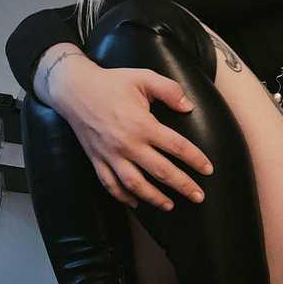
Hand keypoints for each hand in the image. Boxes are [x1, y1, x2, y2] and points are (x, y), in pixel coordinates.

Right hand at [49, 56, 213, 210]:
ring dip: (155, 198)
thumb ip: (169, 90)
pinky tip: (136, 203)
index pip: (177, 147)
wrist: (74, 88)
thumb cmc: (111, 82)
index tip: (208, 170)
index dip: (196, 160)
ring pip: (136, 185)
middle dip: (183, 186)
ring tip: (170, 206)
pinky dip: (123, 197)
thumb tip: (188, 107)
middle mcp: (127, 144)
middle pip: (161, 171)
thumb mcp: (143, 77)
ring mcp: (110, 155)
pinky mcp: (96, 160)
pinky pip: (110, 185)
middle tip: (199, 197)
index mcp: (142, 124)